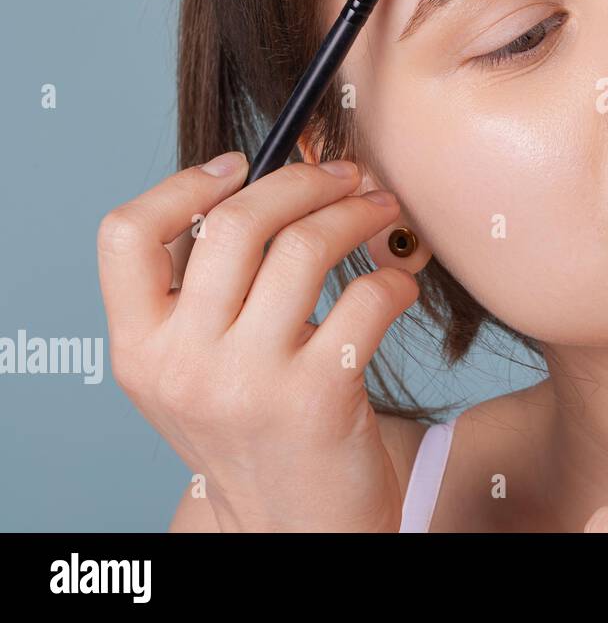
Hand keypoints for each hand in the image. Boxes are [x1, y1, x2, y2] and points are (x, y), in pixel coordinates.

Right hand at [97, 152, 418, 531]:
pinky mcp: (319, 396)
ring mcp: (248, 381)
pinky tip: (398, 286)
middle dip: (305, 181)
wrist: (295, 527)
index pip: (126, 236)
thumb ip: (205, 292)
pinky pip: (366, 297)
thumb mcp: (195, 370)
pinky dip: (393, 278)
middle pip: (237, 224)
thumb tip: (266, 181)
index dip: (184, 184)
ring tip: (382, 211)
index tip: (241, 163)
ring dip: (357, 214)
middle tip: (347, 176)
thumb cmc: (254, 431)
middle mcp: (183, 364)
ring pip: (305, 247)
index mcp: (140, 349)